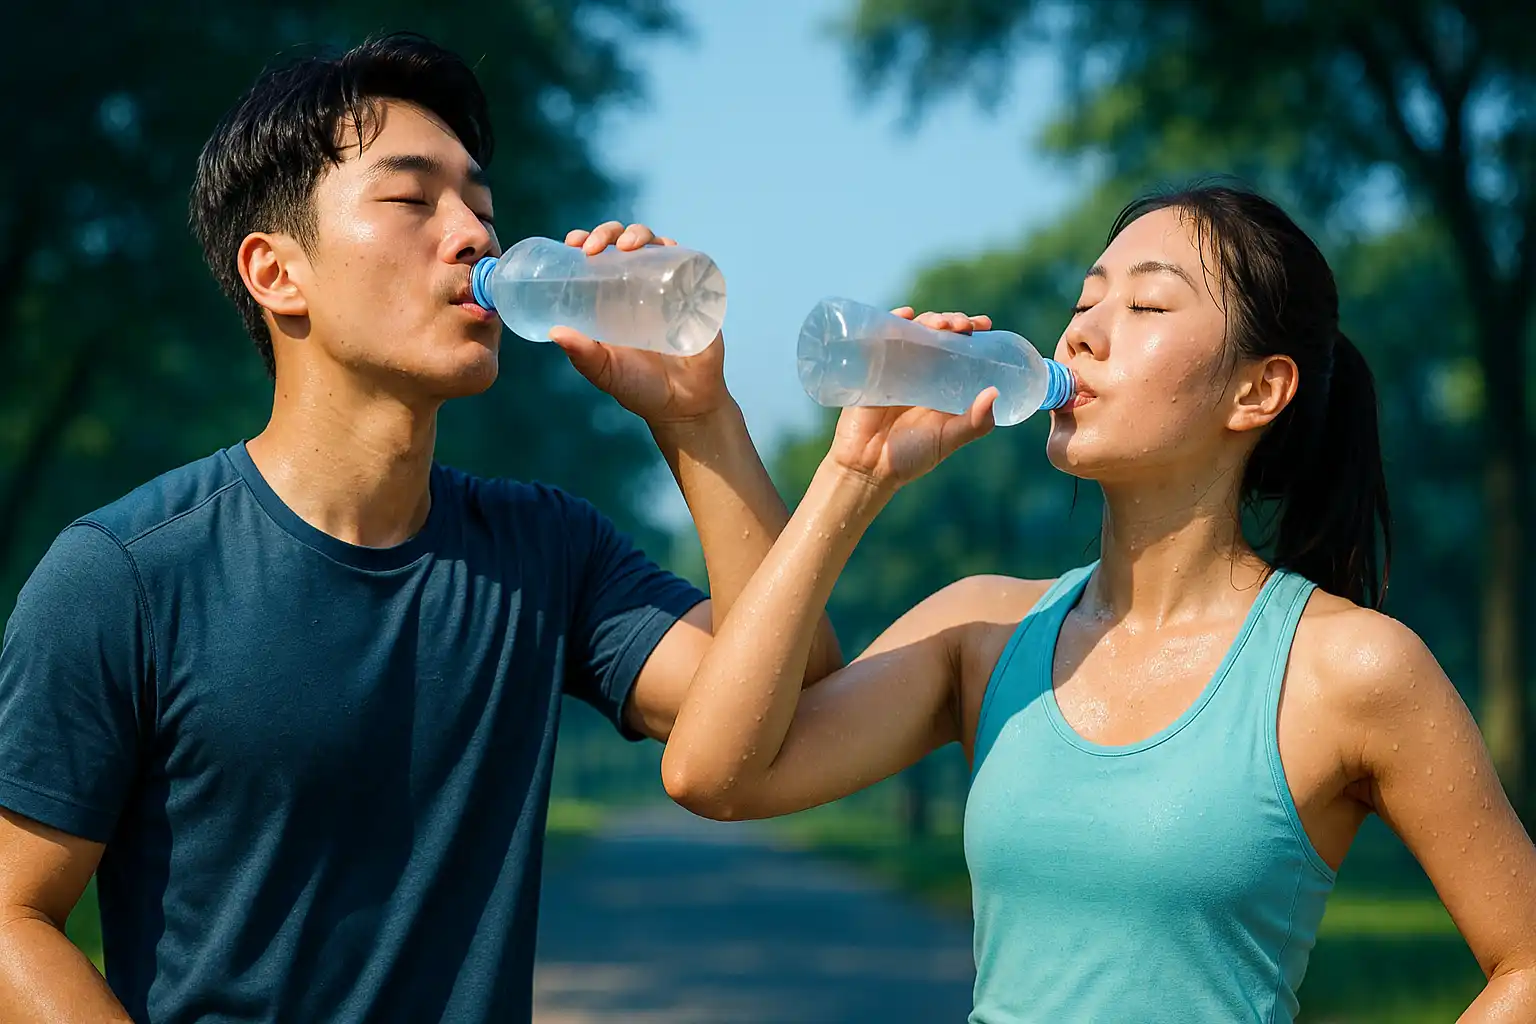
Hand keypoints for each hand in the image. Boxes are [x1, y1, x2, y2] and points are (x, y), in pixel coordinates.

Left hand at [549, 221, 729, 424]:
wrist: (685, 406)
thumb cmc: (641, 388)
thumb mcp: (605, 371)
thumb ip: (583, 355)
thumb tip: (555, 332)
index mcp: (612, 299)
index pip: (598, 257)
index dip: (586, 240)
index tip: (573, 242)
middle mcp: (639, 287)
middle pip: (624, 242)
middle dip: (608, 232)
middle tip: (594, 248)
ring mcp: (669, 288)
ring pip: (655, 245)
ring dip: (640, 234)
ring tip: (627, 247)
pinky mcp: (696, 295)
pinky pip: (689, 263)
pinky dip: (679, 250)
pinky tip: (666, 249)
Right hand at [827, 308, 997, 491]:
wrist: (868, 469)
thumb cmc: (910, 457)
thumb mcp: (948, 439)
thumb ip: (974, 423)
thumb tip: (995, 392)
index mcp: (940, 382)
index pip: (958, 347)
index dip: (970, 331)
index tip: (984, 324)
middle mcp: (919, 370)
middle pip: (937, 333)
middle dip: (952, 321)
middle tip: (963, 326)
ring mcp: (895, 367)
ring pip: (913, 331)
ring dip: (928, 319)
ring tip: (941, 324)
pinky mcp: (872, 369)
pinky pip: (880, 338)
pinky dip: (892, 321)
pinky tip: (906, 314)